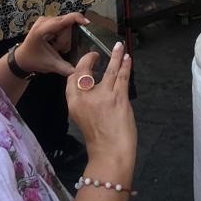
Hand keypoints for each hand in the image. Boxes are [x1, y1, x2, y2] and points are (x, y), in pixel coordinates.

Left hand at [14, 12, 85, 76]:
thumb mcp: (51, 65)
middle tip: (57, 48)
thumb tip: (79, 71)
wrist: (22, 58)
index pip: (63, 20)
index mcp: (41, 30)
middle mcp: (44, 21)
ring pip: (66, 26)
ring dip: (64, 38)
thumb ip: (66, 69)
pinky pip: (64, 25)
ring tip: (54, 47)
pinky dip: (62, 36)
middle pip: (67, 24)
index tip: (87, 23)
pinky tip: (55, 43)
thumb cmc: (34, 60)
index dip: (77, 19)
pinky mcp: (49, 20)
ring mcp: (46, 19)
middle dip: (66, 39)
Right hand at [66, 43, 136, 165]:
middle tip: (99, 52)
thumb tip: (93, 90)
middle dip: (91, 58)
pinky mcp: (119, 98)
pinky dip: (125, 66)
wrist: (109, 154)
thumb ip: (85, 103)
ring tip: (119, 46)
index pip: (72, 78)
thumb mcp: (83, 119)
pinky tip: (127, 59)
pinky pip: (122, 77)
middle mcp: (85, 97)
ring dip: (115, 56)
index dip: (79, 67)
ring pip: (109, 70)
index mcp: (74, 104)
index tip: (87, 61)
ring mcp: (103, 96)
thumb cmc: (99, 140)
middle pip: (86, 70)